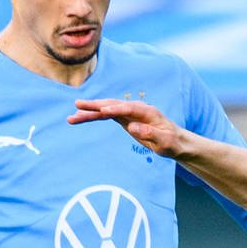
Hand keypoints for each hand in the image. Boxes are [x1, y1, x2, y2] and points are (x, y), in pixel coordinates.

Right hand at [68, 98, 188, 157]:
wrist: (175, 141)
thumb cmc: (172, 142)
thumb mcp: (164, 141)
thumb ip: (150, 133)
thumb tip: (132, 127)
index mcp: (147, 112)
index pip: (128, 109)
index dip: (116, 109)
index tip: (103, 111)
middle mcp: (136, 109)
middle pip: (112, 105)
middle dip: (95, 106)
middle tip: (77, 105)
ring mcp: (129, 113)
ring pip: (106, 110)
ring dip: (89, 112)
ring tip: (72, 117)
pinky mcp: (124, 119)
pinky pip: (106, 116)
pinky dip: (94, 117)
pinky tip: (81, 118)